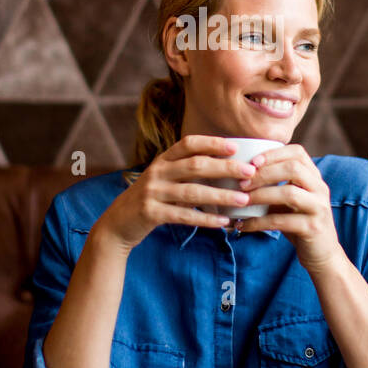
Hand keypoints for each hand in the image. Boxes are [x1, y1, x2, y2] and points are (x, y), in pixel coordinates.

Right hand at [94, 134, 256, 252]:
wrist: (118, 224)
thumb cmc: (150, 200)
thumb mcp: (164, 179)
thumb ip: (185, 172)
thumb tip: (225, 167)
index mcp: (162, 160)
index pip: (188, 144)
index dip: (212, 143)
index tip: (235, 147)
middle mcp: (157, 172)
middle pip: (195, 165)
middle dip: (225, 168)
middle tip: (250, 172)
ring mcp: (153, 192)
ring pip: (193, 192)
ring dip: (221, 195)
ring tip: (243, 199)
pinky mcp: (151, 213)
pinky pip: (183, 215)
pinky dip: (206, 219)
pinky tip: (223, 222)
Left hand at [233, 143, 341, 271]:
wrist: (322, 254)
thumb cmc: (298, 222)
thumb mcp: (289, 200)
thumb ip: (275, 185)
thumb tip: (239, 173)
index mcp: (314, 177)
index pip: (298, 153)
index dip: (274, 153)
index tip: (252, 161)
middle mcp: (320, 189)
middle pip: (293, 168)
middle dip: (264, 173)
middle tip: (242, 183)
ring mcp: (319, 208)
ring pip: (289, 193)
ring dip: (261, 195)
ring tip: (242, 201)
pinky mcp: (313, 228)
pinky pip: (281, 221)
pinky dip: (258, 222)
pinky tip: (242, 225)